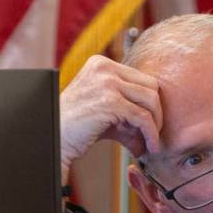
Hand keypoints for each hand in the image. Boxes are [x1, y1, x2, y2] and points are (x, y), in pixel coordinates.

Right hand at [59, 55, 161, 183]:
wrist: (55, 137)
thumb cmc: (77, 127)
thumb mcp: (106, 113)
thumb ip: (128, 114)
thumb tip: (154, 129)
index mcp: (102, 64)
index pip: (141, 79)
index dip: (149, 103)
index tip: (151, 123)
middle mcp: (105, 68)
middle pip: (151, 86)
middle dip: (157, 112)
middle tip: (154, 133)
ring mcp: (107, 83)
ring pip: (150, 100)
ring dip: (155, 125)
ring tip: (151, 143)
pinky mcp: (110, 102)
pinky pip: (142, 117)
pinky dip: (150, 134)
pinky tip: (149, 147)